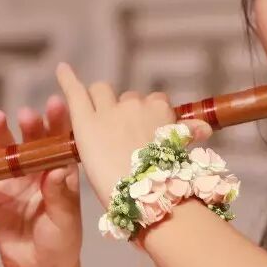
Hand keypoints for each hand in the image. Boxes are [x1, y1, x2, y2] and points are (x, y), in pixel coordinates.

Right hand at [0, 95, 82, 266]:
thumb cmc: (62, 242)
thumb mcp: (65, 220)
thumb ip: (60, 196)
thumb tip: (59, 170)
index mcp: (60, 172)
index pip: (59, 142)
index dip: (58, 122)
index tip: (55, 105)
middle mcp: (36, 170)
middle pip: (30, 142)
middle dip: (28, 126)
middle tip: (25, 115)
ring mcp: (12, 180)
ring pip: (3, 153)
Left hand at [54, 63, 211, 211]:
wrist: (143, 198)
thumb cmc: (166, 181)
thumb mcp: (181, 153)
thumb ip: (188, 135)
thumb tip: (205, 129)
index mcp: (160, 110)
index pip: (154, 101)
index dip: (147, 115)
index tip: (144, 131)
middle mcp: (135, 104)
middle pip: (127, 97)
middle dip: (123, 110)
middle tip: (119, 136)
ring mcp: (109, 111)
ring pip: (102, 92)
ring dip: (100, 102)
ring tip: (97, 123)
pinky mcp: (85, 122)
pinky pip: (75, 92)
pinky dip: (67, 78)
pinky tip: (61, 69)